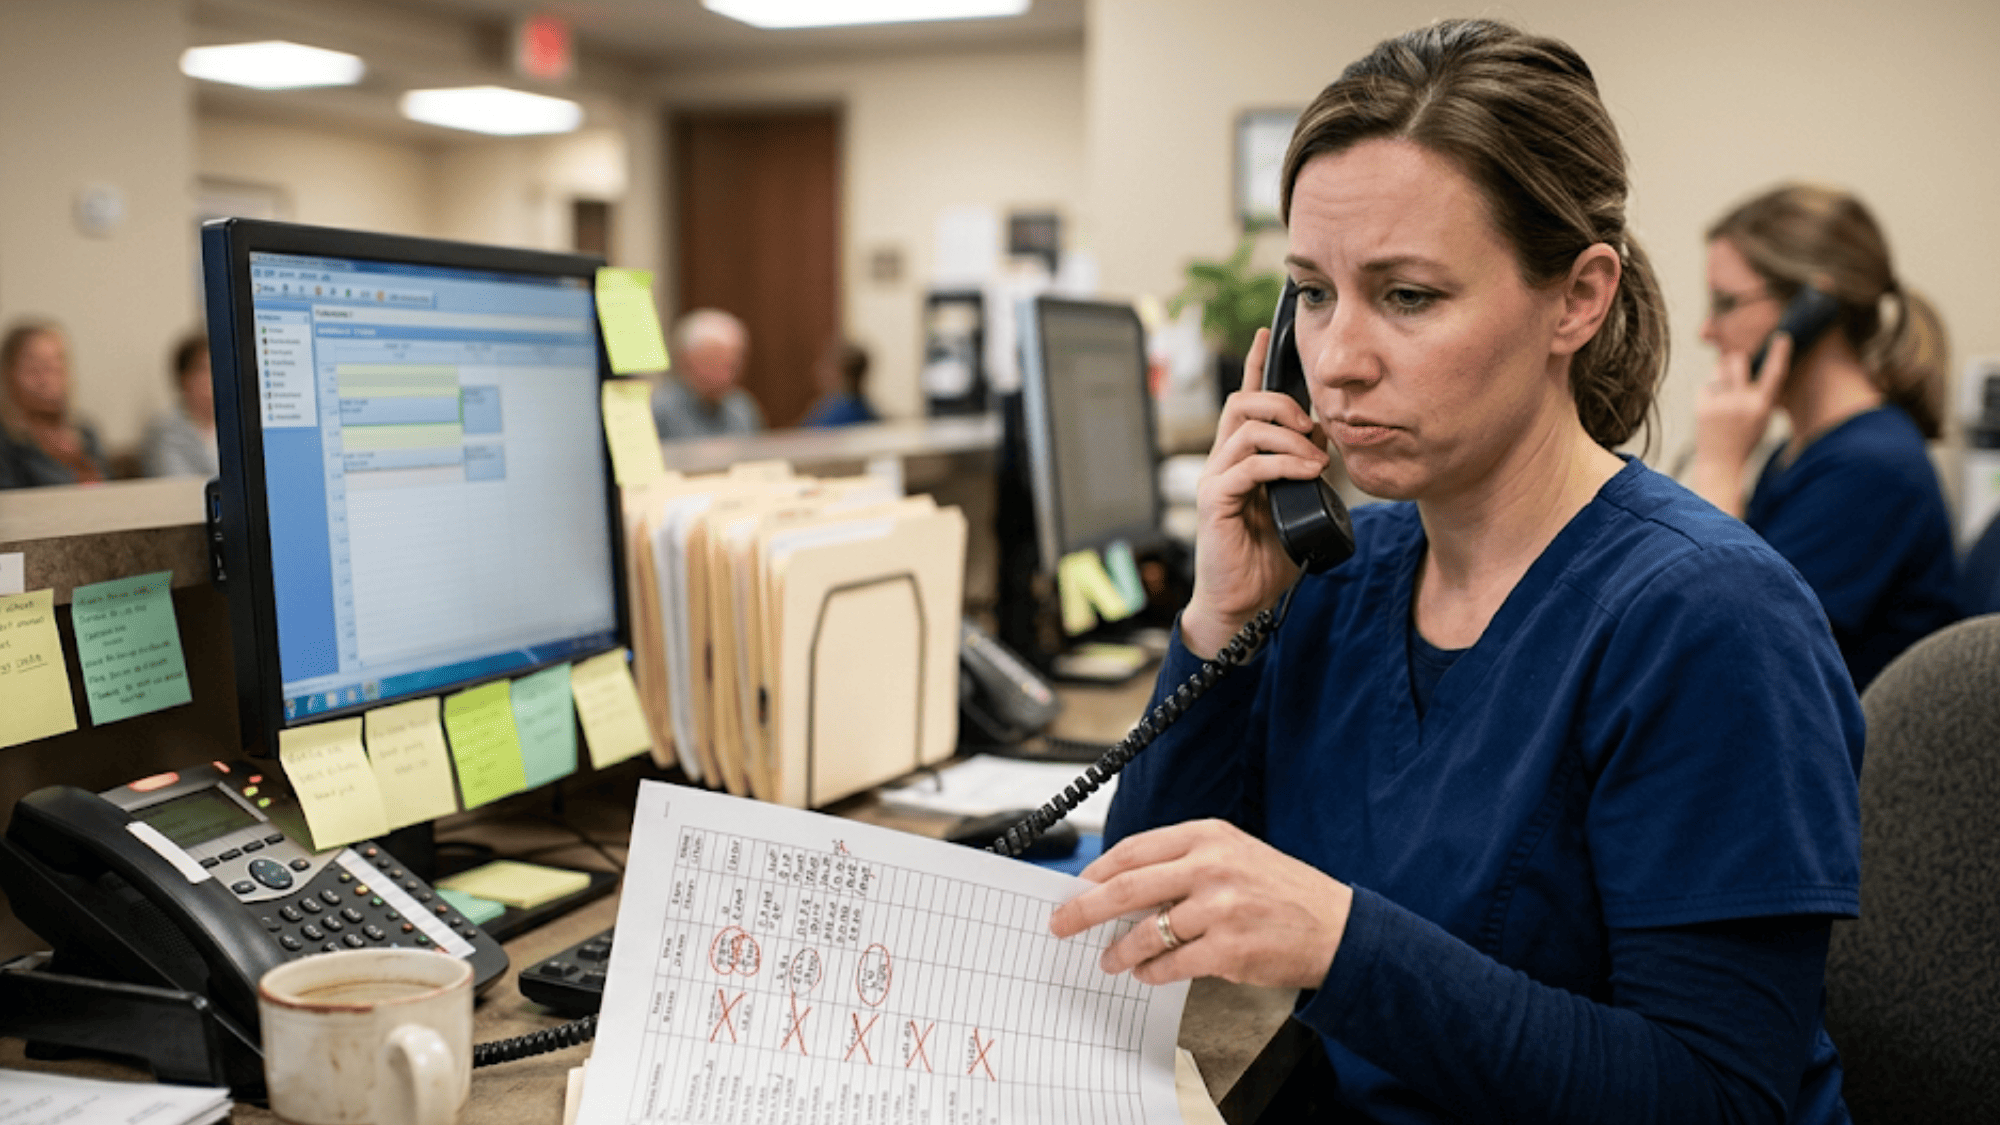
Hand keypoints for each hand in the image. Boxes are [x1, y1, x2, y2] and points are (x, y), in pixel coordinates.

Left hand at [1047, 819, 1351, 989]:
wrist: (1336, 928)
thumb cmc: (1282, 892)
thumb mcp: (1234, 856)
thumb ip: (1182, 865)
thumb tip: (1122, 889)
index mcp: (1208, 836)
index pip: (1134, 849)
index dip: (1096, 871)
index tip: (1076, 887)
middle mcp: (1211, 866)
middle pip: (1126, 886)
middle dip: (1084, 909)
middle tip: (1061, 924)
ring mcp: (1219, 908)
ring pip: (1144, 931)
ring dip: (1118, 949)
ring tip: (1108, 959)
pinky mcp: (1227, 948)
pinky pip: (1171, 963)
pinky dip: (1151, 971)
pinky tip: (1146, 973)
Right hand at [1181, 327, 1329, 657]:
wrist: (1244, 602)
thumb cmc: (1268, 557)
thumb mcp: (1298, 506)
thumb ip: (1305, 475)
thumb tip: (1325, 449)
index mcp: (1242, 458)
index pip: (1245, 399)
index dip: (1255, 363)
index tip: (1267, 331)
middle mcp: (1223, 461)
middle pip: (1243, 402)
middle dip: (1282, 403)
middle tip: (1311, 427)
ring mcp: (1216, 480)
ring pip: (1247, 428)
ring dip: (1289, 436)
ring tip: (1315, 460)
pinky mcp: (1216, 501)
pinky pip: (1248, 466)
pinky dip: (1282, 464)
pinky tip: (1305, 474)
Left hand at [1688, 334, 1791, 516]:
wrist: (1721, 463)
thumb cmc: (1744, 438)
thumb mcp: (1762, 418)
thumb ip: (1761, 394)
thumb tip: (1751, 363)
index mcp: (1762, 405)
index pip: (1774, 373)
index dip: (1779, 354)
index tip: (1781, 337)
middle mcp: (1742, 402)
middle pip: (1737, 360)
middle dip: (1736, 357)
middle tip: (1735, 362)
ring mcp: (1720, 404)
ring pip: (1718, 369)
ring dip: (1722, 374)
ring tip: (1725, 393)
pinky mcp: (1702, 406)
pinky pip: (1706, 386)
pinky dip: (1710, 392)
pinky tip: (1713, 408)